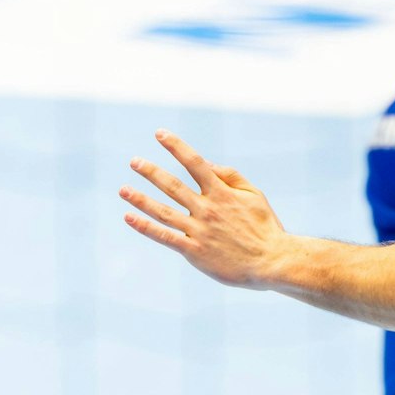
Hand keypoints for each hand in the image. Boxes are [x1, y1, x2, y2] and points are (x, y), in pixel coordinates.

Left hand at [120, 130, 289, 287]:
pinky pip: (165, 237)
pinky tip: (129, 217)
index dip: (176, 146)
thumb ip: (230, 176)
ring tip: (123, 189)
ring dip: (141, 199)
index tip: (160, 133)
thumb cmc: (264, 226)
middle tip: (134, 161)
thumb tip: (208, 163)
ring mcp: (200, 230)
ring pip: (164, 211)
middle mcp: (207, 208)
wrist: (272, 261)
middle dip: (151, 172)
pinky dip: (145, 227)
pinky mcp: (195, 251)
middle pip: (173, 186)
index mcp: (222, 192)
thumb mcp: (254, 194)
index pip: (195, 163)